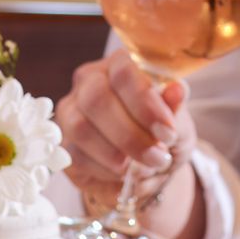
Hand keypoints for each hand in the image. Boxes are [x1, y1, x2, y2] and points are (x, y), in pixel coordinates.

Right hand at [57, 51, 202, 238]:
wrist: (147, 167)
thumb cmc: (161, 134)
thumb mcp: (177, 124)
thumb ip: (175, 108)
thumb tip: (177, 90)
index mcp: (120, 64)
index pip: (123, 71)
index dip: (144, 102)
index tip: (166, 132)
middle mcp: (89, 80)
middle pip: (96, 98)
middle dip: (130, 134)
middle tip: (157, 157)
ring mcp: (70, 110)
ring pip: (81, 127)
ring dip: (116, 154)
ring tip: (143, 168)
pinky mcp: (62, 141)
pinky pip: (76, 155)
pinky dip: (104, 170)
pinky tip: (123, 174)